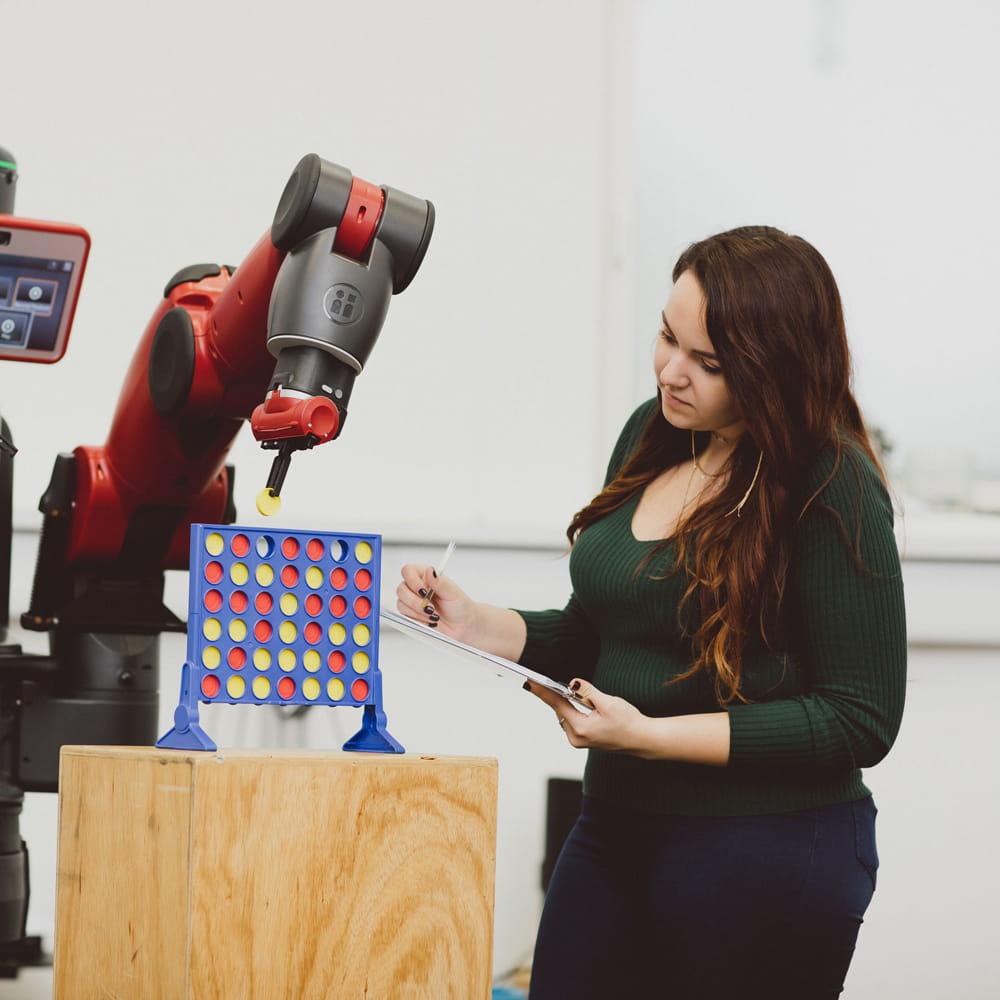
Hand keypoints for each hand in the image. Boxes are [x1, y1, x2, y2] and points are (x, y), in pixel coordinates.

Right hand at [396, 563, 475, 639]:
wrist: (462, 625)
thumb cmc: (459, 606)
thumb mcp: (452, 592)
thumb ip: (440, 582)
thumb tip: (431, 571)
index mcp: (425, 576)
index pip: (408, 571)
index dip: (412, 580)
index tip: (423, 591)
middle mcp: (416, 588)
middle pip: (401, 589)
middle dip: (415, 601)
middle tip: (431, 607)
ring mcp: (412, 602)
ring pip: (401, 604)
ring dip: (418, 612)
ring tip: (434, 615)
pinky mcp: (411, 616)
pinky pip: (405, 617)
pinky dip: (418, 620)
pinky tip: (430, 621)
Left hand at [524, 678, 651, 755]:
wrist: (642, 739)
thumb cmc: (628, 722)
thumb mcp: (608, 702)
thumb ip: (587, 692)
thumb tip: (572, 684)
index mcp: (581, 728)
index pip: (557, 704)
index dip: (543, 692)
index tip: (530, 682)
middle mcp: (576, 737)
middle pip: (559, 710)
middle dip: (555, 695)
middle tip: (544, 680)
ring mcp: (579, 741)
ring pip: (565, 715)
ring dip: (565, 703)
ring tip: (566, 690)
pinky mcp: (584, 740)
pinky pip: (571, 721)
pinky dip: (571, 710)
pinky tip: (574, 701)